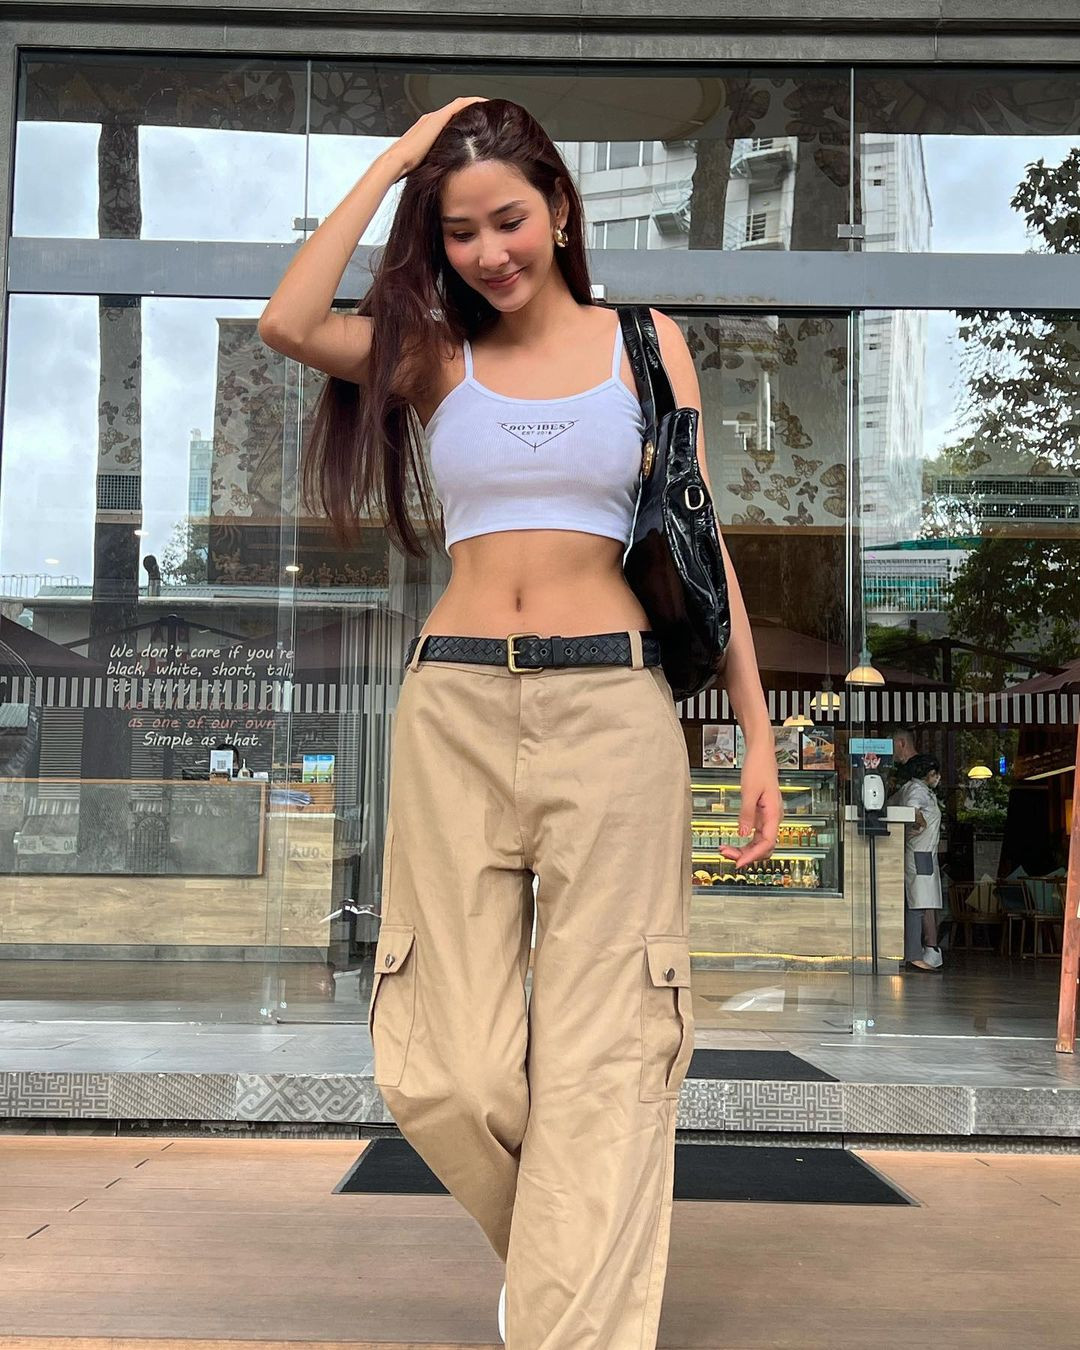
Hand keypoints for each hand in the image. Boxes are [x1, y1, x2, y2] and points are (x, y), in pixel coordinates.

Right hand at [385, 96, 489, 178]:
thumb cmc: (408, 166)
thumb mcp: (428, 162)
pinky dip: (473, 102)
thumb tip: (452, 172)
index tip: (480, 125)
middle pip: (457, 111)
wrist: (398, 161)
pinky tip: (485, 102)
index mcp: (429, 130)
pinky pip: (460, 104)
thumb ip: (439, 160)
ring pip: (460, 105)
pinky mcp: (439, 117)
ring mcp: (435, 117)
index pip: (452, 120)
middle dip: (473, 111)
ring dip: (475, 104)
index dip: (466, 120)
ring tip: (490, 106)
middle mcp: (432, 120)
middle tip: (489, 113)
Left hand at [718, 745, 782, 866]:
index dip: (753, 856)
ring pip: (759, 842)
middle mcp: (773, 818)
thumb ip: (747, 814)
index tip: (739, 863)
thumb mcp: (749, 791)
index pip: (766, 843)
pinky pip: (755, 833)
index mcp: (774, 814)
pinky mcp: (761, 814)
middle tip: (725, 854)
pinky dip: (744, 840)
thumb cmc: (758, 767)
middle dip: (746, 854)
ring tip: (725, 850)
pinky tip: (732, 841)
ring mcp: (767, 817)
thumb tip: (743, 834)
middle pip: (763, 846)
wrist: (761, 753)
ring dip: (744, 849)